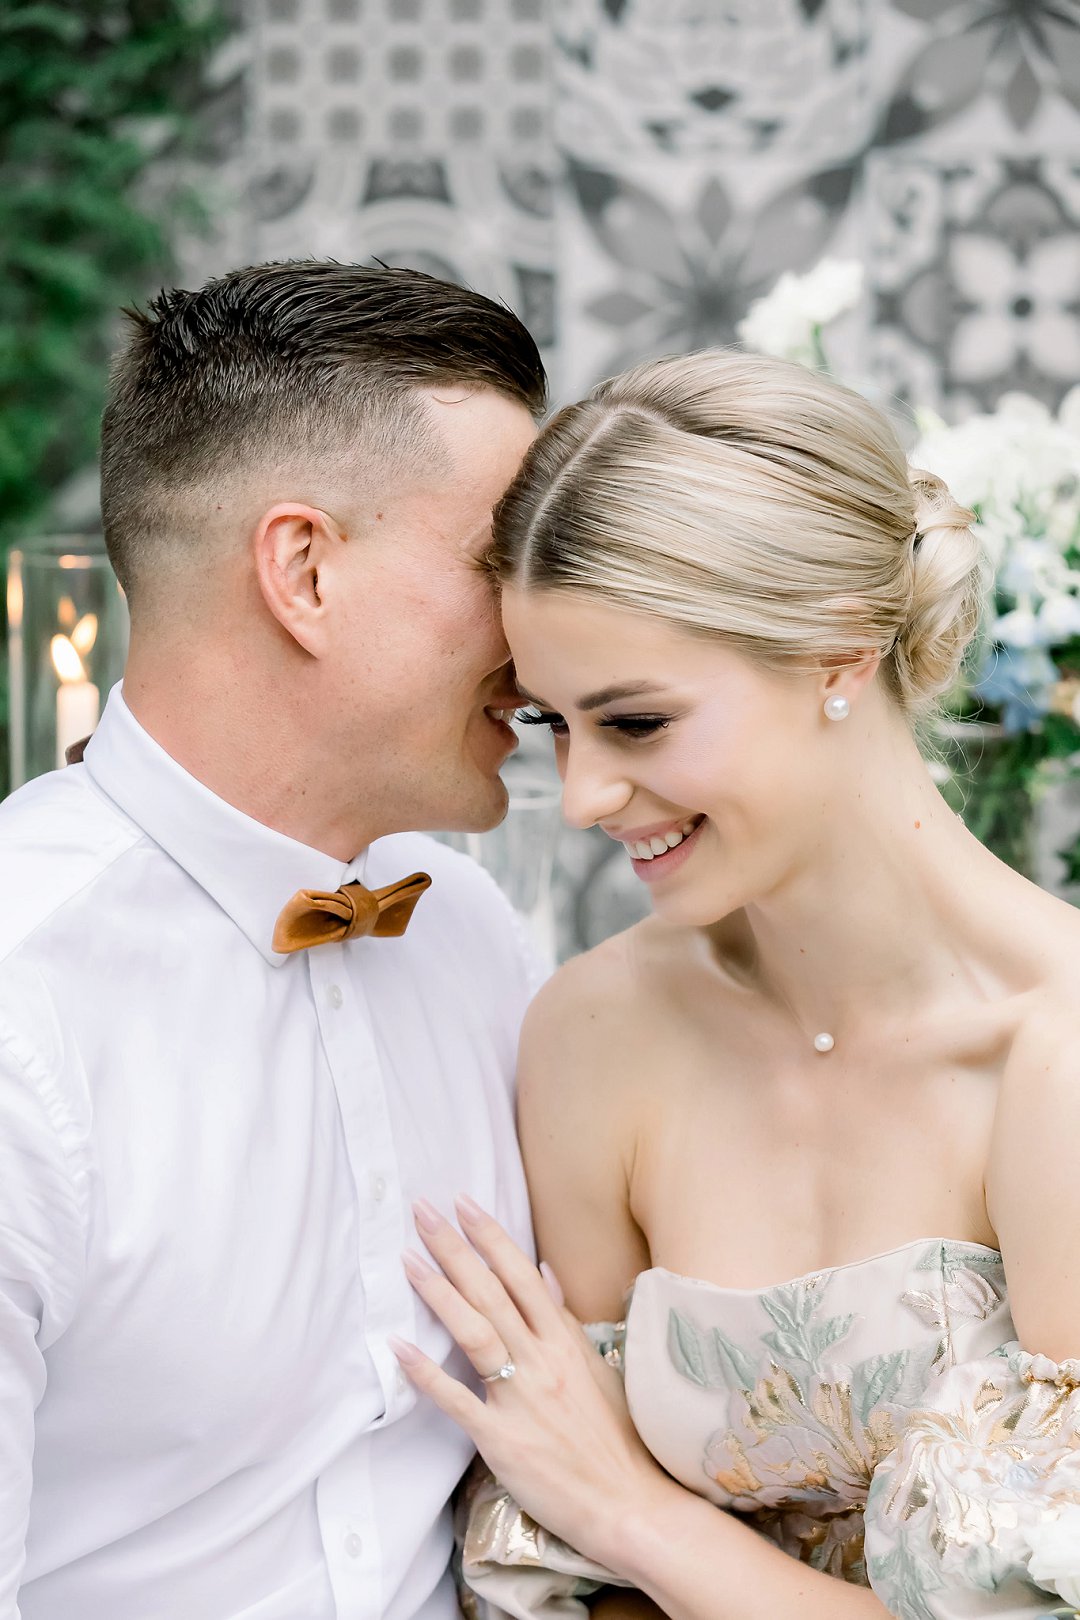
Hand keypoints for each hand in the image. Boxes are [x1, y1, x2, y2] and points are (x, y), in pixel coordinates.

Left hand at [391, 1195, 662, 1565]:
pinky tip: (398, 1346)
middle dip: (453, 1247)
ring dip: (438, 1293)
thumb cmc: (615, 1437)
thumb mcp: (595, 1367)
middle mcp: (542, 1360)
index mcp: (565, 1341)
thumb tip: (545, 1271)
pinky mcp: (501, 1439)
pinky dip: (425, 1373)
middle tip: (421, 1210)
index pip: (521, 1274)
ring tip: (407, 1260)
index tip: (463, 1202)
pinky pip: (457, 1400)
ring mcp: (521, 1398)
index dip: (490, 1236)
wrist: (630, 1503)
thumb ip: (564, 1318)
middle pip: (491, 1291)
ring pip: (474, 1332)